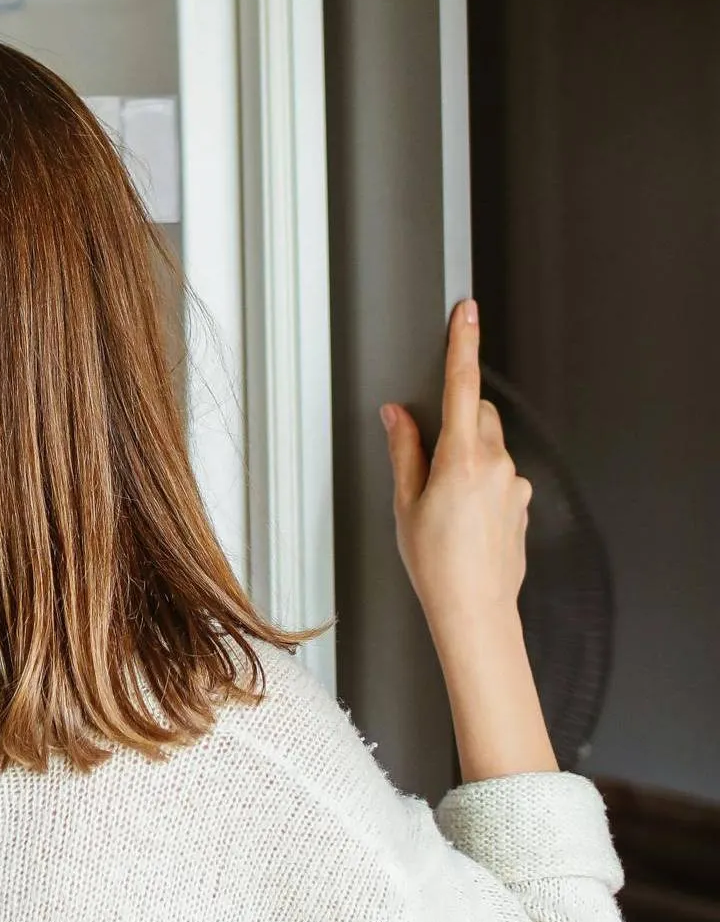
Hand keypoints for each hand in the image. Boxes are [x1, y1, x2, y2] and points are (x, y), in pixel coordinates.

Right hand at [381, 299, 531, 637]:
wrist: (475, 608)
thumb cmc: (437, 565)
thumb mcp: (405, 504)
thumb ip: (404, 451)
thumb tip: (398, 416)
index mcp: (461, 459)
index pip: (461, 386)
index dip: (463, 343)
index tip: (467, 313)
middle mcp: (496, 465)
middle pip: (480, 415)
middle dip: (457, 420)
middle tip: (428, 459)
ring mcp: (514, 484)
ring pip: (490, 446)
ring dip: (468, 458)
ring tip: (444, 504)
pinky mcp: (523, 502)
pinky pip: (500, 476)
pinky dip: (481, 484)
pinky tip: (463, 519)